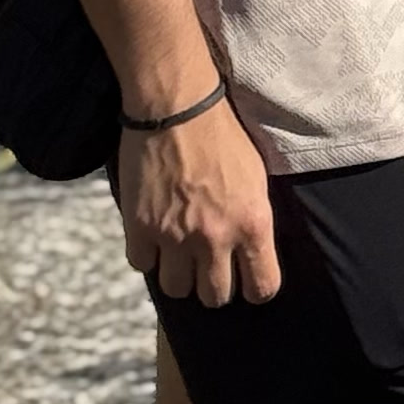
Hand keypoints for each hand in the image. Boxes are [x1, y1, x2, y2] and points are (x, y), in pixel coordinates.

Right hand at [117, 95, 280, 306]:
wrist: (178, 107)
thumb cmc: (223, 135)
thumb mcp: (257, 179)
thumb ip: (254, 221)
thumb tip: (252, 253)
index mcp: (253, 224)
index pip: (262, 288)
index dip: (255, 289)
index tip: (247, 281)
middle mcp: (216, 237)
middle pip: (215, 297)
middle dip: (213, 285)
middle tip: (208, 266)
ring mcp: (175, 236)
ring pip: (177, 289)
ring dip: (178, 274)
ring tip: (179, 253)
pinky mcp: (140, 227)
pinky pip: (142, 264)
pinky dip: (147, 254)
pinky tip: (153, 235)